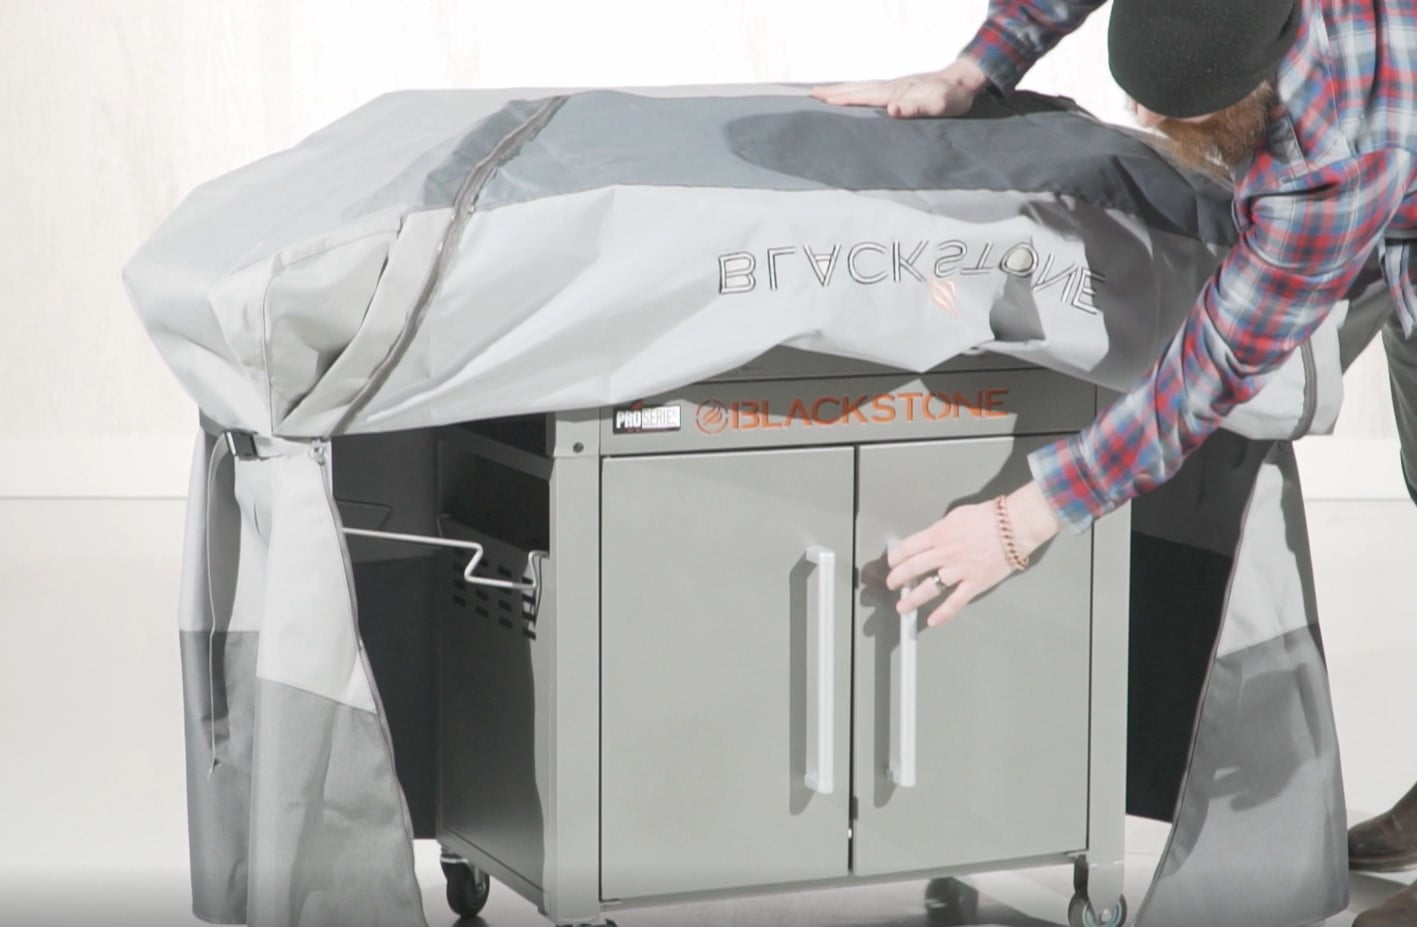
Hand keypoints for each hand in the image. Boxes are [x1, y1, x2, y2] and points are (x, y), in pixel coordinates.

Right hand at [811, 59, 988, 118]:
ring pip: (862, 87)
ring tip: (823, 93)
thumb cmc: (953, 97)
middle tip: (811, 94)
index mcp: (894, 92)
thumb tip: (891, 109)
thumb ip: (915, 107)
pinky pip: (870, 90)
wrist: (964, 81)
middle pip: (857, 89)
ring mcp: (893, 86)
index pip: (862, 96)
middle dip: (834, 92)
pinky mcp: (898, 89)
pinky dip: (856, 91)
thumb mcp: (938, 105)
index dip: (842, 99)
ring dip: (842, 90)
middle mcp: (890, 87)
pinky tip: (853, 95)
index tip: (820, 100)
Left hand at [885, 483, 1060, 626]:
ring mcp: (960, 571)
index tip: (891, 563)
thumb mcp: (956, 516)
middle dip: (898, 578)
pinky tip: (932, 621)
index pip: (908, 548)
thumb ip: (940, 530)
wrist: (1015, 526)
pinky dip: (943, 614)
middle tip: (892, 584)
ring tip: (902, 607)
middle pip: (913, 568)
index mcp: (939, 535)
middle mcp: (945, 554)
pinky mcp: (975, 584)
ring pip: (930, 588)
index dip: (895, 557)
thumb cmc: (987, 517)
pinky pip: (956, 602)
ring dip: (913, 599)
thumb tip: (928, 541)